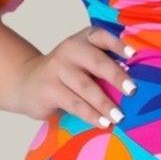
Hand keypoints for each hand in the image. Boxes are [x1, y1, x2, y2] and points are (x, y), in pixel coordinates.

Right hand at [11, 24, 137, 126]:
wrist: (26, 82)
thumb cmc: (66, 73)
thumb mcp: (82, 61)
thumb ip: (102, 64)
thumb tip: (133, 84)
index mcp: (83, 40)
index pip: (101, 36)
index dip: (117, 44)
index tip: (133, 55)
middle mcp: (70, 50)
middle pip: (97, 62)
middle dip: (116, 76)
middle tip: (133, 91)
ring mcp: (57, 69)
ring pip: (86, 87)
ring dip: (105, 103)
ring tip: (119, 117)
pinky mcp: (49, 89)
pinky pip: (74, 103)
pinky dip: (90, 114)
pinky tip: (103, 123)